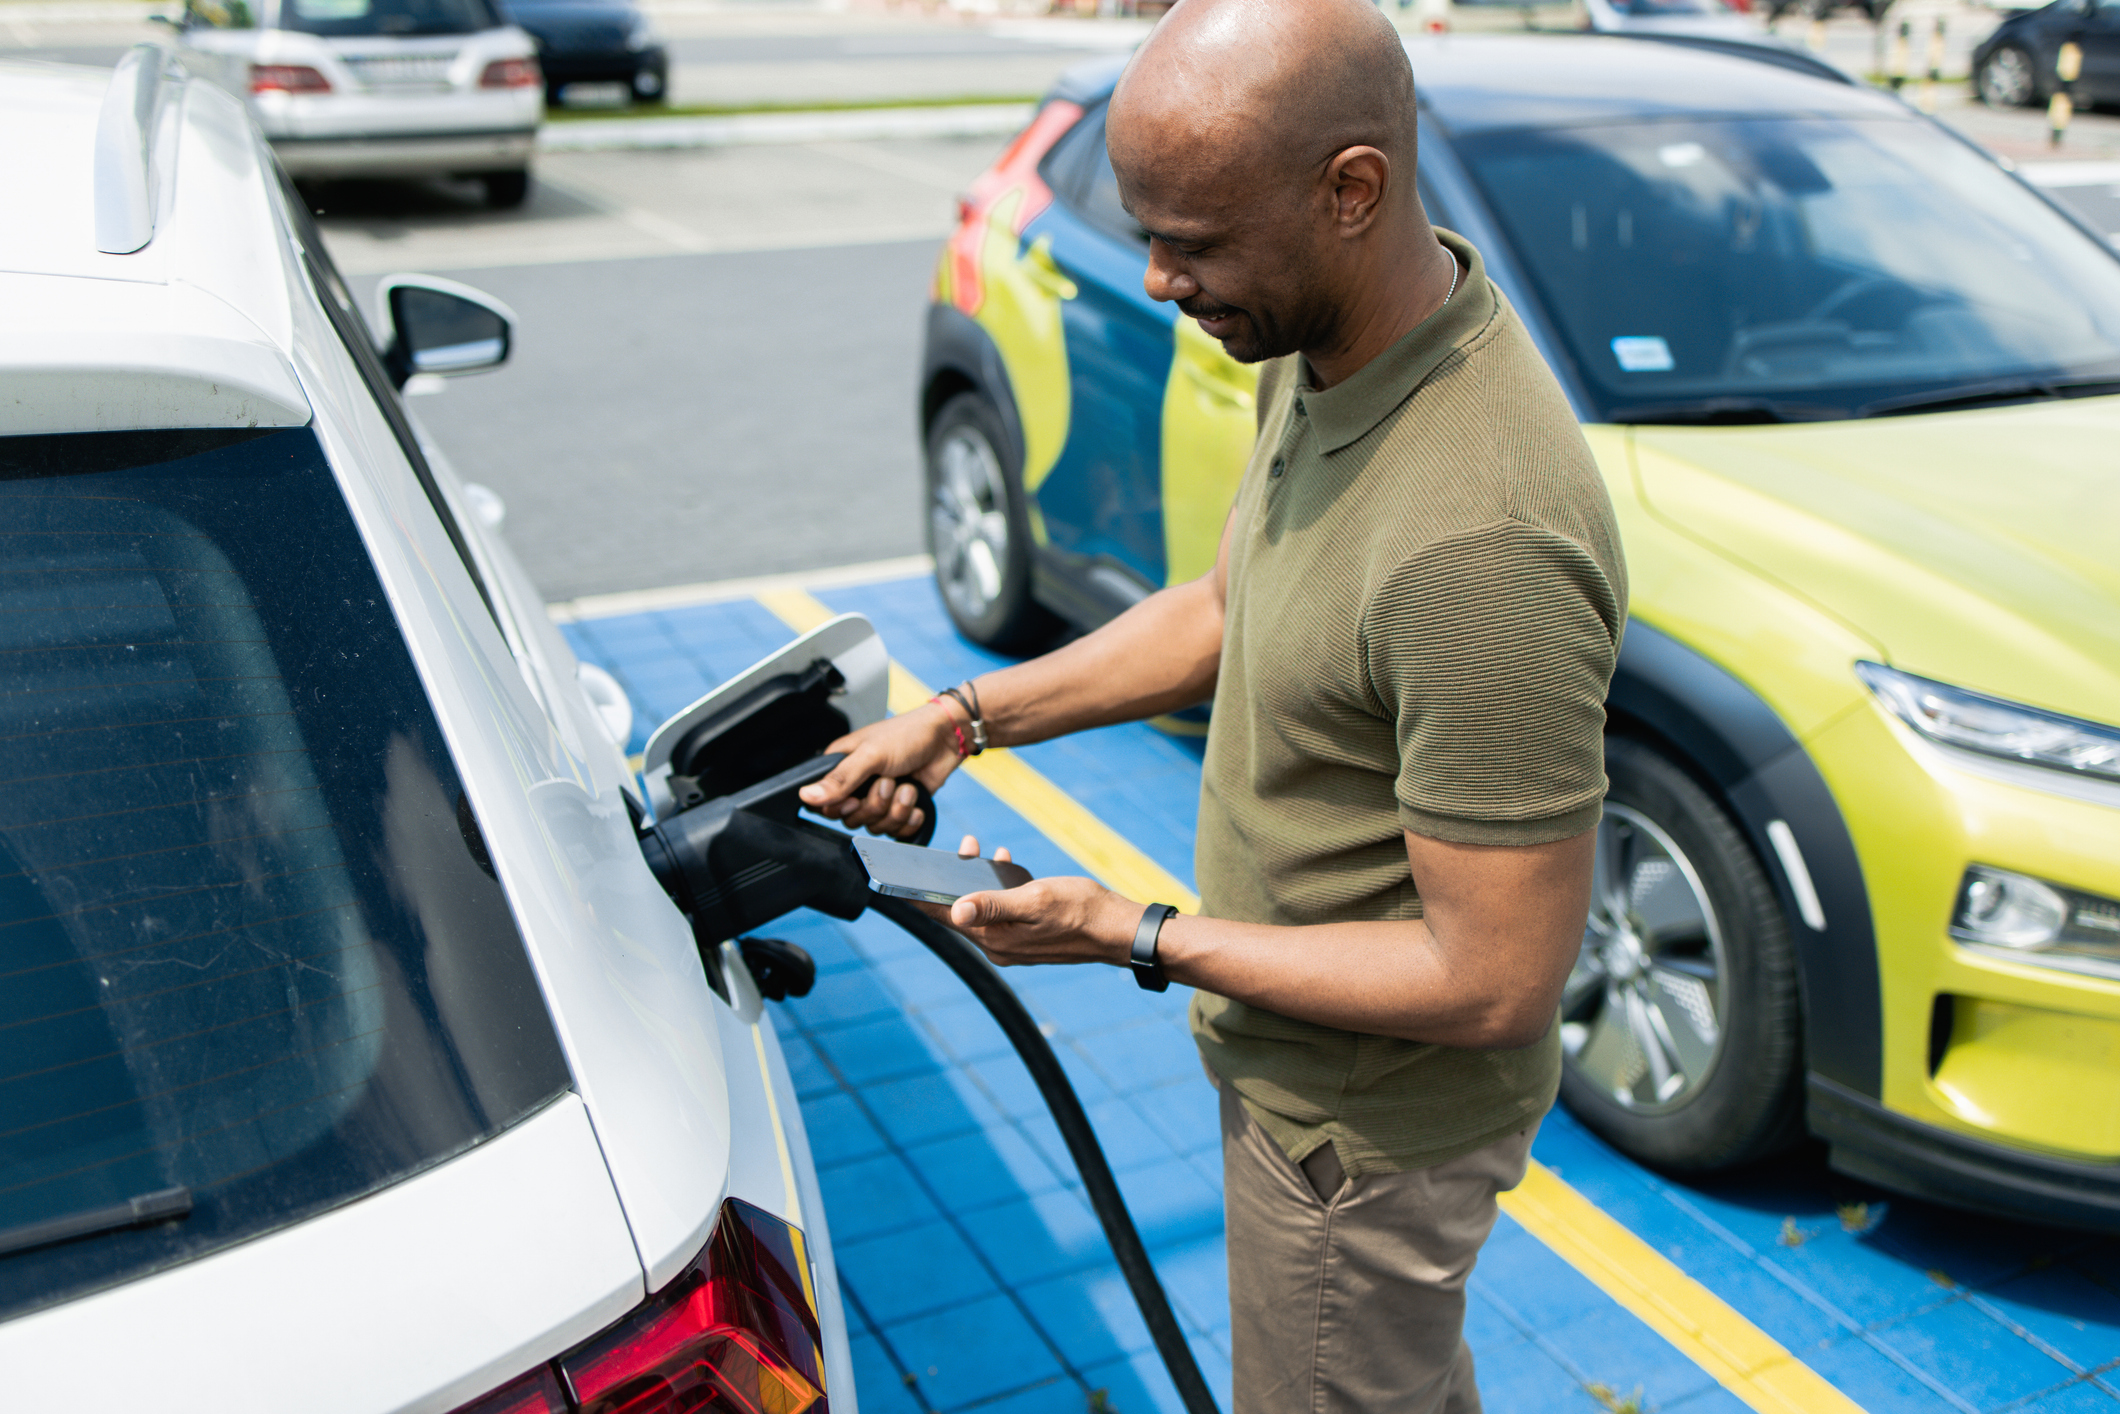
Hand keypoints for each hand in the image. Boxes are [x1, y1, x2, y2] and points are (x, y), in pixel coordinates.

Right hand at [797, 704, 962, 836]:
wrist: (946, 739)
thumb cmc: (909, 734)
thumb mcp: (871, 754)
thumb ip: (840, 778)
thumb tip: (806, 795)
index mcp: (841, 767)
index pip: (823, 804)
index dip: (837, 808)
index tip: (853, 800)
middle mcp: (857, 785)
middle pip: (851, 819)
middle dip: (875, 806)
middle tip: (889, 783)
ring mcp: (879, 798)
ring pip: (875, 826)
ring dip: (896, 810)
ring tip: (907, 787)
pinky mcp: (899, 809)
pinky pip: (896, 831)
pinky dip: (909, 819)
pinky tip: (916, 802)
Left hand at [940, 834, 1140, 968]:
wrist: (1119, 930)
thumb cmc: (1081, 912)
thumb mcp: (1035, 900)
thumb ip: (994, 904)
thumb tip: (956, 909)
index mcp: (995, 939)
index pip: (946, 916)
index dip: (920, 896)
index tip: (897, 879)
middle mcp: (999, 945)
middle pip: (959, 910)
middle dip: (949, 879)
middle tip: (946, 850)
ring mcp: (1013, 941)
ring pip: (980, 906)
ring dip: (975, 879)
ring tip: (976, 850)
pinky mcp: (1027, 933)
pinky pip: (1001, 909)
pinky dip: (998, 886)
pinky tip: (1005, 863)